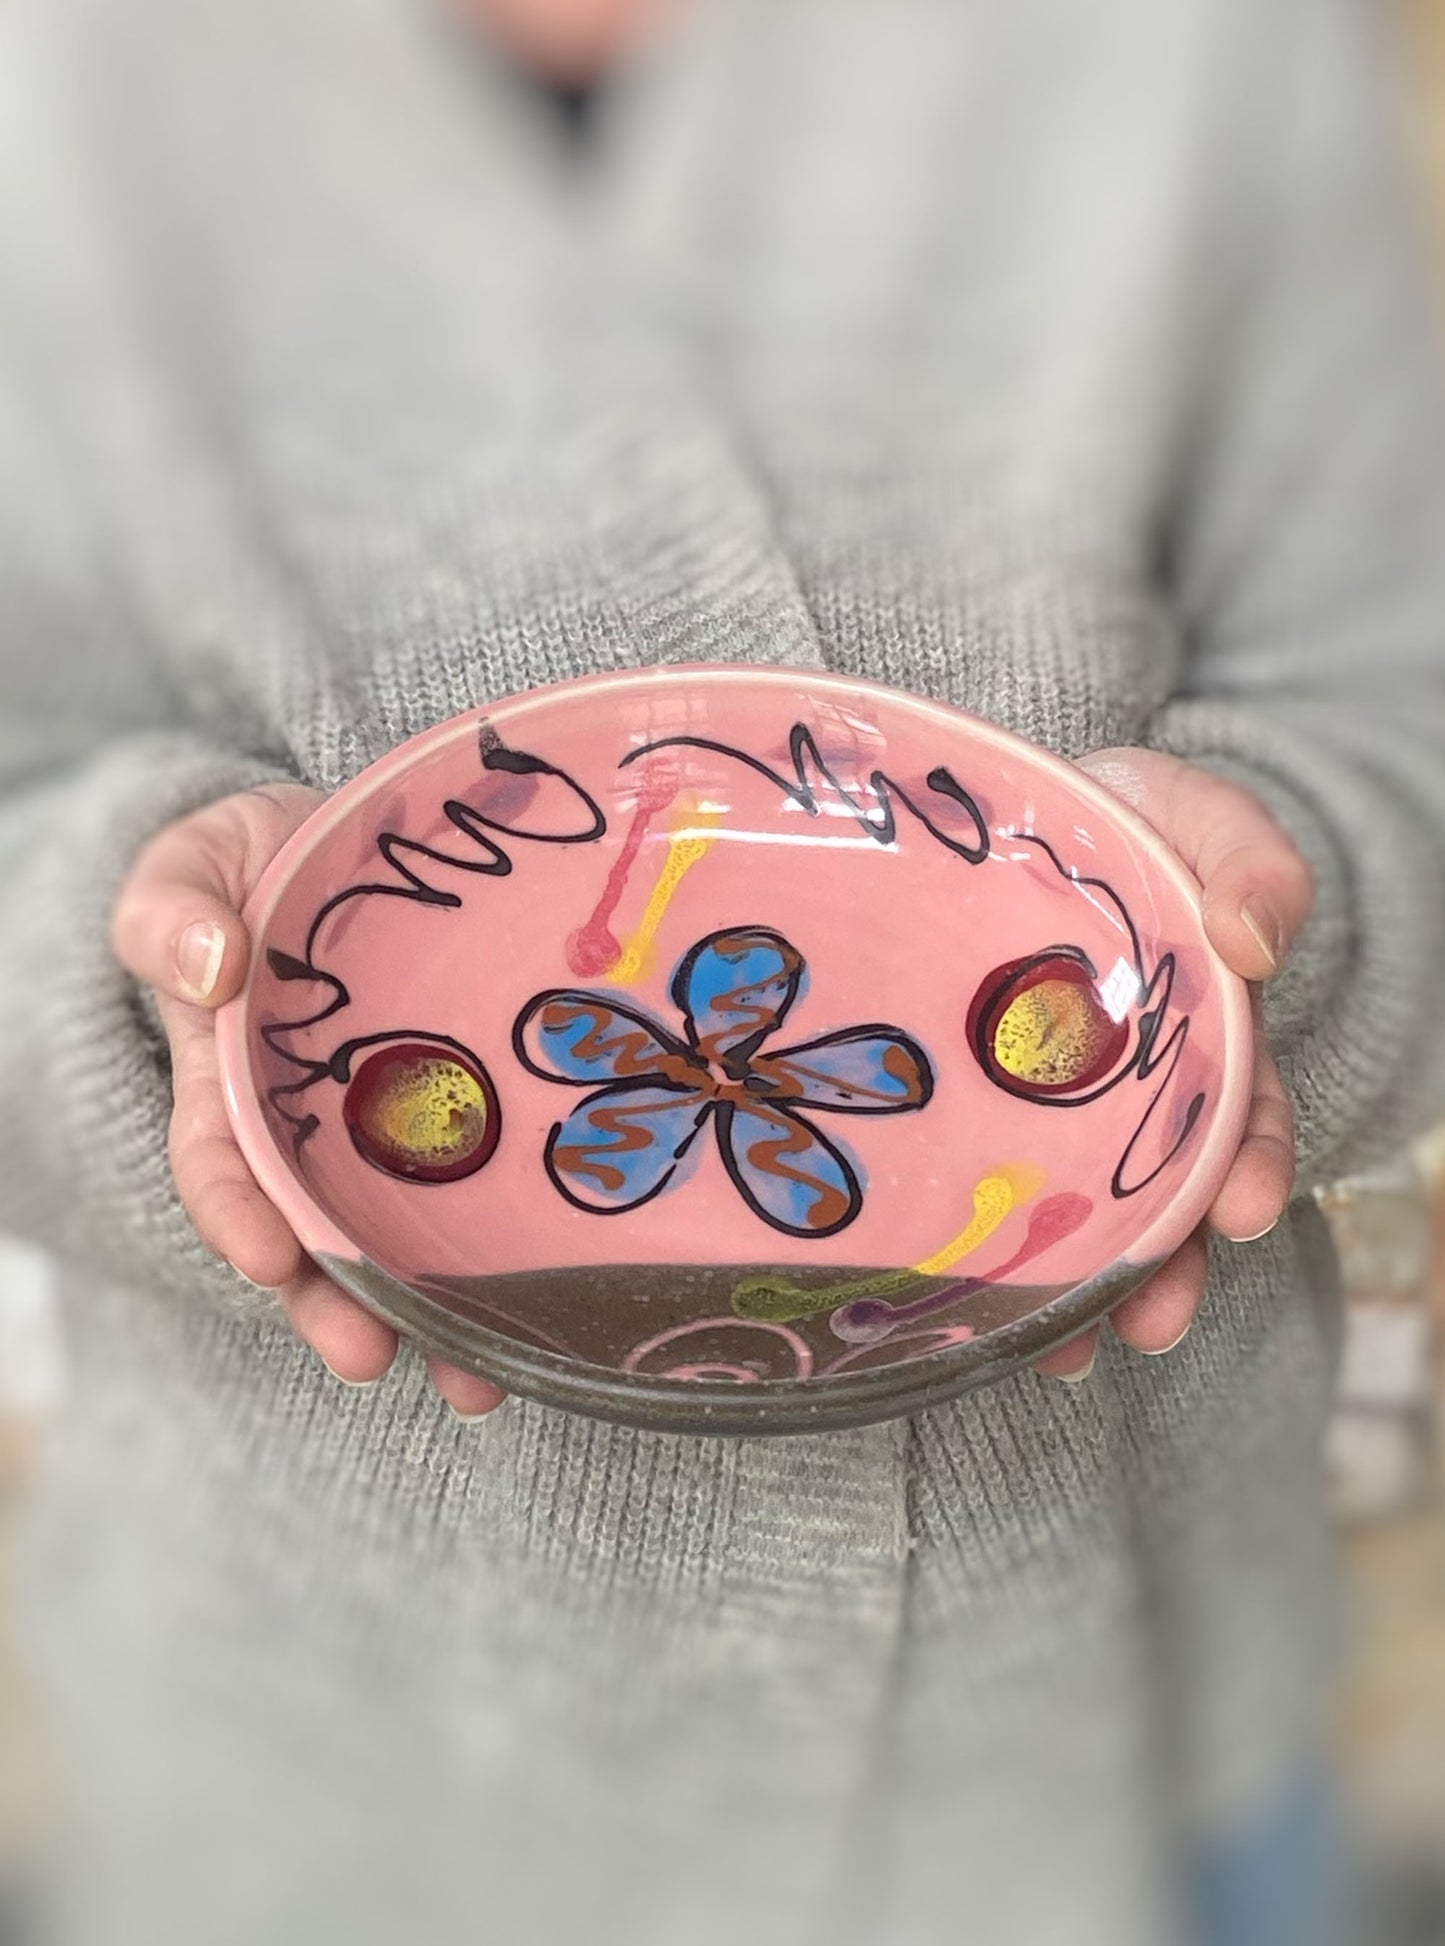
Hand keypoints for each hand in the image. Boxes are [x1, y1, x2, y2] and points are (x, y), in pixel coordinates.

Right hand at [110, 785, 506, 1417]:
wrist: (349, 839)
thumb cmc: (257, 861)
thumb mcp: (192, 863)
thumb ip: (172, 911)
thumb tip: (206, 965)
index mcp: (231, 1081)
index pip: (218, 1163)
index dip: (238, 1216)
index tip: (268, 1261)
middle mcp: (311, 1127)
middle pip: (314, 1237)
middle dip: (338, 1307)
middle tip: (371, 1356)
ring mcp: (395, 1128)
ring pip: (406, 1238)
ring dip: (436, 1315)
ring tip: (479, 1380)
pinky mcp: (476, 1113)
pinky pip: (489, 1189)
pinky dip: (512, 1256)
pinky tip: (553, 1307)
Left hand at [1032, 749, 1313, 1381]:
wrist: (985, 815)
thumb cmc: (1104, 819)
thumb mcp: (1189, 816)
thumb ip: (1246, 859)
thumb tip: (1254, 939)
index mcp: (1199, 1033)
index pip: (1247, 1113)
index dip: (1254, 1166)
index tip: (1244, 1212)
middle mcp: (1130, 1091)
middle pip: (1163, 1194)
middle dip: (1169, 1266)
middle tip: (1155, 1319)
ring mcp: (1040, 1113)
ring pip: (1074, 1217)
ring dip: (1081, 1292)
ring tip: (1067, 1352)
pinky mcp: (964, 1120)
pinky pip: (976, 1200)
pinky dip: (984, 1264)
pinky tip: (969, 1318)